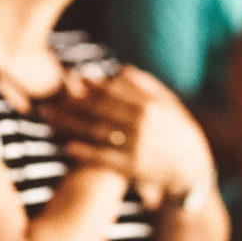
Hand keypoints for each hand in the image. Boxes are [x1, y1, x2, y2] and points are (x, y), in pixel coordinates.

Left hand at [38, 66, 213, 209]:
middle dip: (71, 103)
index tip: (71, 79)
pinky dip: (85, 152)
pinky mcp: (131, 166)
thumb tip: (122, 69)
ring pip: (95, 130)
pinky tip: (67, 147)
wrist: (193, 171)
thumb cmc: (181, 134)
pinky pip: (103, 157)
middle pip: (98, 109)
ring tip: (49, 118)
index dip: (90, 85)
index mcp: (149, 105)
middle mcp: (140, 123)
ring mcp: (135, 145)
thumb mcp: (171, 105)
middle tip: (49, 99)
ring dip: (70, 124)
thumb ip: (148, 86)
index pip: (112, 91)